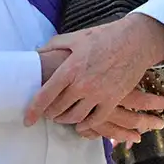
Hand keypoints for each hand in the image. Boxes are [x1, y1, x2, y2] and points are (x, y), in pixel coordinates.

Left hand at [25, 14, 163, 128]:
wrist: (135, 40)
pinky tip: (82, 125)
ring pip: (76, 117)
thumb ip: (54, 45)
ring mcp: (98, 94)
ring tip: (62, 117)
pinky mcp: (113, 100)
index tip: (27, 120)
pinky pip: (96, 120)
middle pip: (58, 109)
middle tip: (47, 114)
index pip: (45, 95)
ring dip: (66, 120)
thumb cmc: (104, 36)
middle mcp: (82, 84)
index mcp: (70, 69)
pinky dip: (87, 126)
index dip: (34, 110)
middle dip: (50, 114)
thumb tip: (38, 52)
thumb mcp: (76, 37)